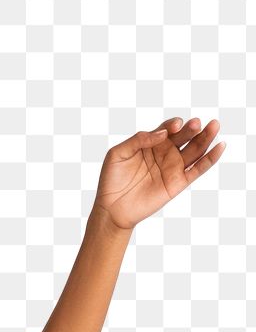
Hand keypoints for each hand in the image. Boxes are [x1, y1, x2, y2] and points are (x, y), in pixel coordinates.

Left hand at [92, 116, 225, 232]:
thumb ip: (138, 140)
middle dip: (191, 128)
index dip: (173, 125)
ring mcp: (173, 167)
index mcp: (151, 143)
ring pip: (195, 149)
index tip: (174, 126)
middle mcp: (165, 153)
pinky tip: (220, 146)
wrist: (112, 207)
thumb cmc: (111, 179)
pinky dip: (210, 158)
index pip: (168, 128)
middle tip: (196, 123)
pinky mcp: (179, 183)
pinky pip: (198, 169)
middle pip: (184, 136)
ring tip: (214, 126)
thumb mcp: (118, 154)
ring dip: (206, 137)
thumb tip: (163, 133)